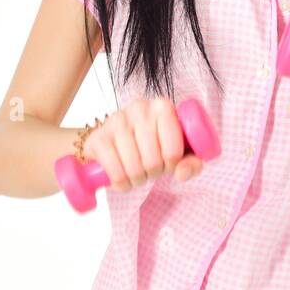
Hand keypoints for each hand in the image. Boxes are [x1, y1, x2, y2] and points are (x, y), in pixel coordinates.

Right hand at [81, 97, 202, 190]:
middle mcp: (139, 108)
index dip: (172, 165)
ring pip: (134, 167)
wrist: (117, 144)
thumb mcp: (180, 153)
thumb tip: (182, 171)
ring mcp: (116, 120)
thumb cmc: (153, 146)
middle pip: (153, 160)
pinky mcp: (98, 137)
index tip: (168, 164)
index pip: (173, 150)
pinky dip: (121, 182)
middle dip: (154, 173)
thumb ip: (191, 163)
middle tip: (150, 170)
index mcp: (163, 107)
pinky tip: (123, 179)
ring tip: (137, 173)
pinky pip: (114, 170)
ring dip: (137, 180)